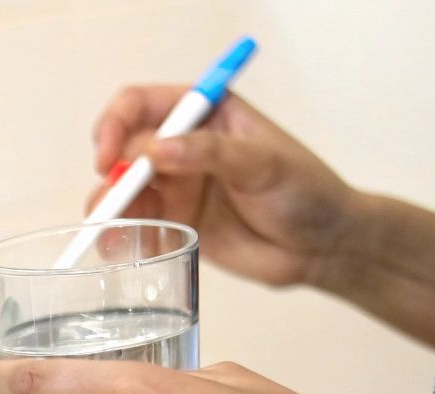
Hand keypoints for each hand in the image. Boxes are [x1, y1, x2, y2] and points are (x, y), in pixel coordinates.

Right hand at [91, 86, 368, 287]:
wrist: (323, 247)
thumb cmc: (307, 192)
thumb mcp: (264, 164)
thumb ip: (210, 153)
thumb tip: (155, 150)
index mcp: (205, 114)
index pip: (142, 104)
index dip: (116, 123)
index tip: (111, 153)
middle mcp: (183, 146)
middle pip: (124, 149)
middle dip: (114, 173)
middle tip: (114, 201)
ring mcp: (177, 186)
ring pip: (124, 189)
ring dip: (110, 207)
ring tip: (112, 230)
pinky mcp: (176, 223)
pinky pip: (135, 225)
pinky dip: (120, 235)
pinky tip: (118, 247)